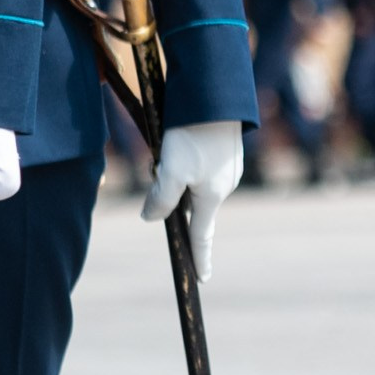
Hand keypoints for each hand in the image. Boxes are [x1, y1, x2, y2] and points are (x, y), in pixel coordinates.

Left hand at [142, 118, 244, 283]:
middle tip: (158, 177)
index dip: (200, 258)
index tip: (202, 279)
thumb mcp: (172, 169)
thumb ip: (161, 198)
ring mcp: (224, 166)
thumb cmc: (193, 134)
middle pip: (192, 204)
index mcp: (212, 195)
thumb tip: (150, 217)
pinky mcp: (221, 148)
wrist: (215, 95)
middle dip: (174, 201)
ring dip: (175, 175)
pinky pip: (197, 163)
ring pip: (192, 181)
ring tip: (165, 148)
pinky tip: (177, 139)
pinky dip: (183, 159)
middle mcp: (222, 184)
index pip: (202, 236)